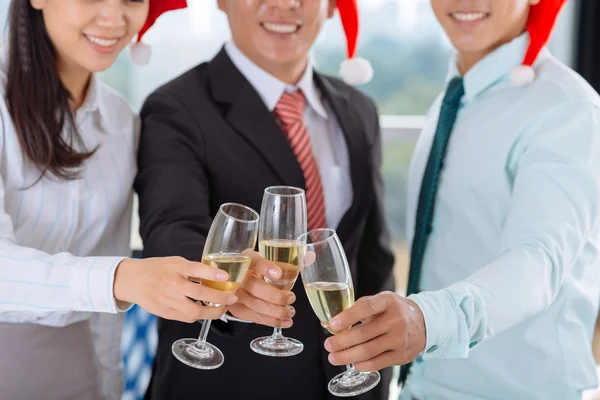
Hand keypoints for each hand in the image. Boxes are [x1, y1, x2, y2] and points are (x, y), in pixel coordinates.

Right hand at [113, 257, 237, 322]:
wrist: (131, 280)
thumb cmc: (157, 269)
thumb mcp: (175, 262)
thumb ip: (193, 269)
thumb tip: (216, 276)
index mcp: (175, 268)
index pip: (196, 270)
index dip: (212, 274)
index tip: (226, 277)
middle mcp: (171, 285)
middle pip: (199, 294)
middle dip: (219, 298)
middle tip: (232, 298)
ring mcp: (167, 301)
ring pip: (194, 312)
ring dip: (212, 313)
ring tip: (222, 309)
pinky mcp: (164, 313)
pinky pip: (186, 318)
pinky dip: (198, 316)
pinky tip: (205, 312)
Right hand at [227, 251, 295, 327]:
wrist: (235, 280)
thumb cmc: (256, 269)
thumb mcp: (268, 258)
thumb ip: (290, 259)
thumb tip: (310, 257)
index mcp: (247, 259)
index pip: (254, 261)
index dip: (265, 267)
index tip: (278, 273)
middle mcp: (238, 276)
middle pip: (255, 287)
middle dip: (276, 296)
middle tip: (291, 298)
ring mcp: (234, 294)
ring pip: (255, 304)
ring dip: (276, 311)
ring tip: (291, 311)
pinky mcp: (237, 309)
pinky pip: (254, 317)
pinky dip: (271, 321)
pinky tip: (285, 321)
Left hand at [323, 291, 425, 371]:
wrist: (423, 322)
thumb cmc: (393, 310)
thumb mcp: (380, 301)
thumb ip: (357, 308)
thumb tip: (329, 322)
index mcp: (388, 301)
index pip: (366, 308)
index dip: (348, 316)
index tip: (332, 324)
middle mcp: (395, 319)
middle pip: (364, 333)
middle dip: (342, 341)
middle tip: (328, 345)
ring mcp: (399, 338)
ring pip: (368, 351)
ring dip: (347, 356)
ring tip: (333, 357)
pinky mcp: (401, 355)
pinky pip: (377, 363)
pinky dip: (361, 365)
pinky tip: (352, 363)